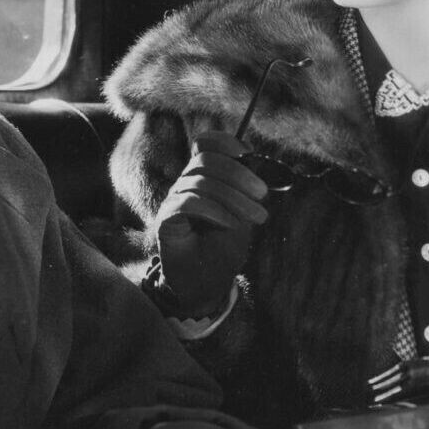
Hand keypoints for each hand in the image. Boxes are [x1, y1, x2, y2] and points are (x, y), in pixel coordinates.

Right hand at [154, 131, 268, 315]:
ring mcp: (173, 202)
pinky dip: (214, 210)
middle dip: (239, 174)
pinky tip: (231, 224)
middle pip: (206, 160)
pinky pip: (188, 203)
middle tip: (262, 194)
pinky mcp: (166, 221)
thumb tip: (258, 163)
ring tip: (257, 216)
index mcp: (202, 178)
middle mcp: (185, 185)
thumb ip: (245, 189)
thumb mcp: (243, 214)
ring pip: (200, 181)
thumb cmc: (223, 249)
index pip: (205, 144)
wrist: (206, 286)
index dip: (225, 142)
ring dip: (235, 197)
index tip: (247, 154)